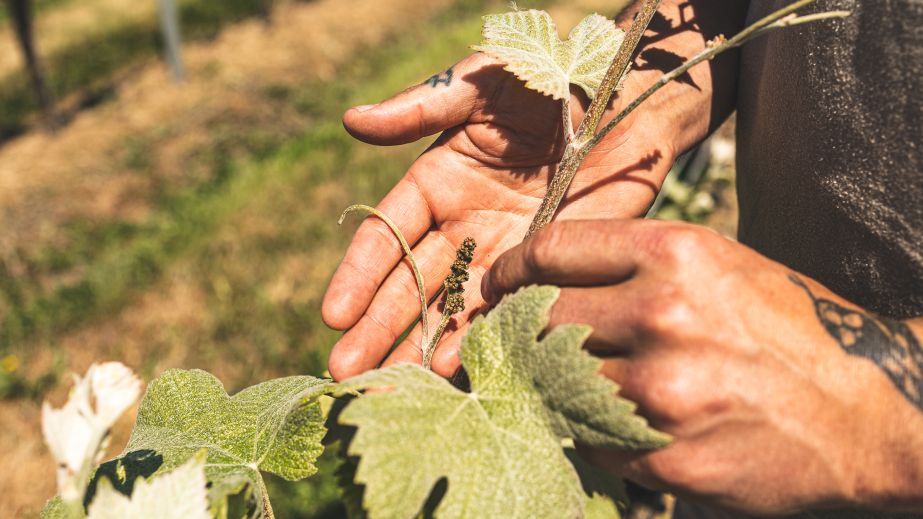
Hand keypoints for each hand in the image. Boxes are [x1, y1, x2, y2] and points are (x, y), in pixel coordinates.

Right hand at [322, 53, 676, 379]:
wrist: (622, 103)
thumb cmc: (545, 80)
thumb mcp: (479, 84)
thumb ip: (421, 107)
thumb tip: (351, 120)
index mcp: (433, 184)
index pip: (386, 238)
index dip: (359, 276)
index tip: (334, 314)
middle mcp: (459, 226)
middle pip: (409, 286)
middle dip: (377, 329)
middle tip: (347, 371)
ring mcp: (500, 253)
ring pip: (450, 309)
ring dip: (419, 348)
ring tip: (392, 385)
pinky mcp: (541, 271)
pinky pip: (505, 311)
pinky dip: (481, 341)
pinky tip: (457, 372)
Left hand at [481, 218, 922, 513]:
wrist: (870, 416)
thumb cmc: (789, 333)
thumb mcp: (721, 269)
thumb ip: (636, 267)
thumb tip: (551, 280)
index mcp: (676, 252)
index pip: (552, 249)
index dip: (512, 269)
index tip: (498, 284)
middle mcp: (661, 311)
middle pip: (540, 316)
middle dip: (514, 328)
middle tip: (507, 338)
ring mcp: (660, 388)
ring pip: (551, 381)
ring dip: (541, 383)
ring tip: (547, 380)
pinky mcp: (663, 456)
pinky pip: (583, 437)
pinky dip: (578, 429)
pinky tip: (593, 420)